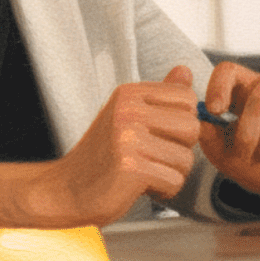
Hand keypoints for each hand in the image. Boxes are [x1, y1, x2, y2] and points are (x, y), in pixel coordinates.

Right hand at [35, 65, 200, 225]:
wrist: (68, 190)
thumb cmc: (101, 156)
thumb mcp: (128, 117)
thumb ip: (159, 96)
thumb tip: (185, 70)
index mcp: (128, 94)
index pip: (187, 97)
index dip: (181, 121)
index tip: (157, 134)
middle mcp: (127, 111)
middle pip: (192, 127)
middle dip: (179, 149)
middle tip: (151, 156)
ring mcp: (127, 138)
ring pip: (186, 159)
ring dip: (171, 173)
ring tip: (144, 171)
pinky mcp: (131, 167)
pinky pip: (175, 181)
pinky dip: (163, 190)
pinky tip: (141, 186)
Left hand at [200, 62, 259, 202]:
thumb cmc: (245, 159)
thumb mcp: (219, 151)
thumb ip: (208, 135)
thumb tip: (202, 120)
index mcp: (242, 88)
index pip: (228, 70)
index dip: (219, 87)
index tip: (214, 111)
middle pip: (259, 92)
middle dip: (247, 129)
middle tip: (242, 152)